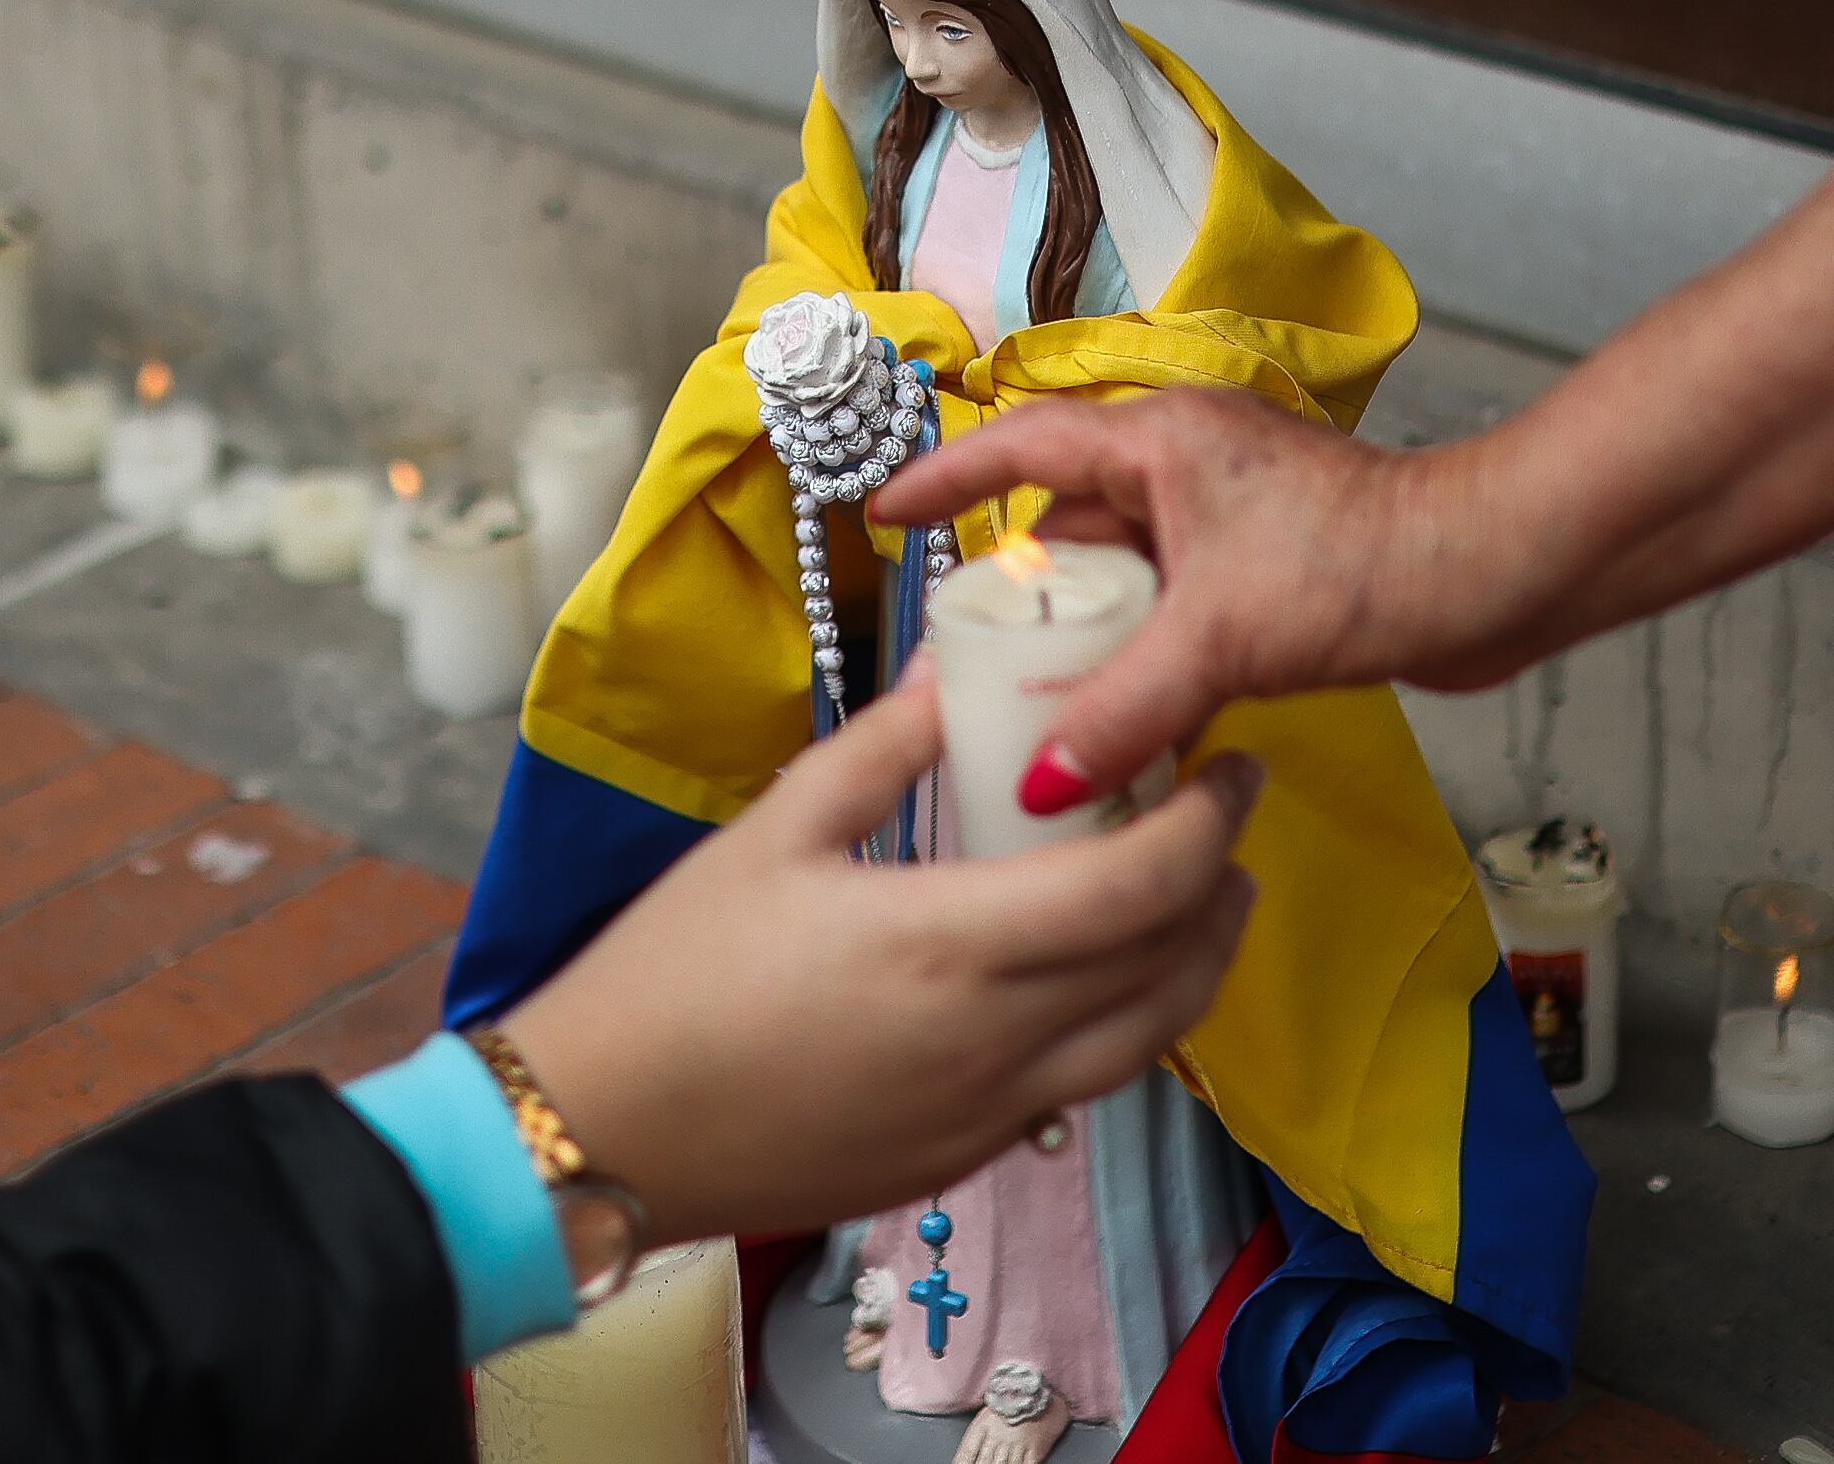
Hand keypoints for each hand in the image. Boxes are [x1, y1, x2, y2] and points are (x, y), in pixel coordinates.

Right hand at [500, 680, 1263, 1244]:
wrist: (603, 1132)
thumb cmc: (674, 973)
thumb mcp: (776, 831)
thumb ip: (886, 749)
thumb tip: (955, 672)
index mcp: (954, 944)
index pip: (1144, 883)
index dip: (1211, 821)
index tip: (1230, 764)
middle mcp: (996, 1040)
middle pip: (1174, 966)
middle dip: (1223, 884)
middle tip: (1225, 817)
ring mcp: (987, 1113)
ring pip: (1150, 1043)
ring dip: (1198, 965)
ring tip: (1200, 898)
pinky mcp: (963, 1159)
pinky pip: (1085, 1087)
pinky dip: (1129, 1026)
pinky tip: (1101, 978)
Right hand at [874, 390, 1456, 813]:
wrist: (1499, 571)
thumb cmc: (1365, 563)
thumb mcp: (1220, 637)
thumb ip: (1123, 710)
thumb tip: (1042, 783)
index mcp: (1160, 441)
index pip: (1025, 445)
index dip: (951, 477)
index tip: (889, 512)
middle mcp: (1189, 469)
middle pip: (1072, 521)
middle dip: (1020, 588)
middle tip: (963, 655)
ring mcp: (1232, 522)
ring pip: (1129, 576)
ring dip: (1088, 635)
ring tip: (1029, 703)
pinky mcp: (1272, 576)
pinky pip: (1178, 614)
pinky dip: (1146, 661)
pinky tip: (1126, 723)